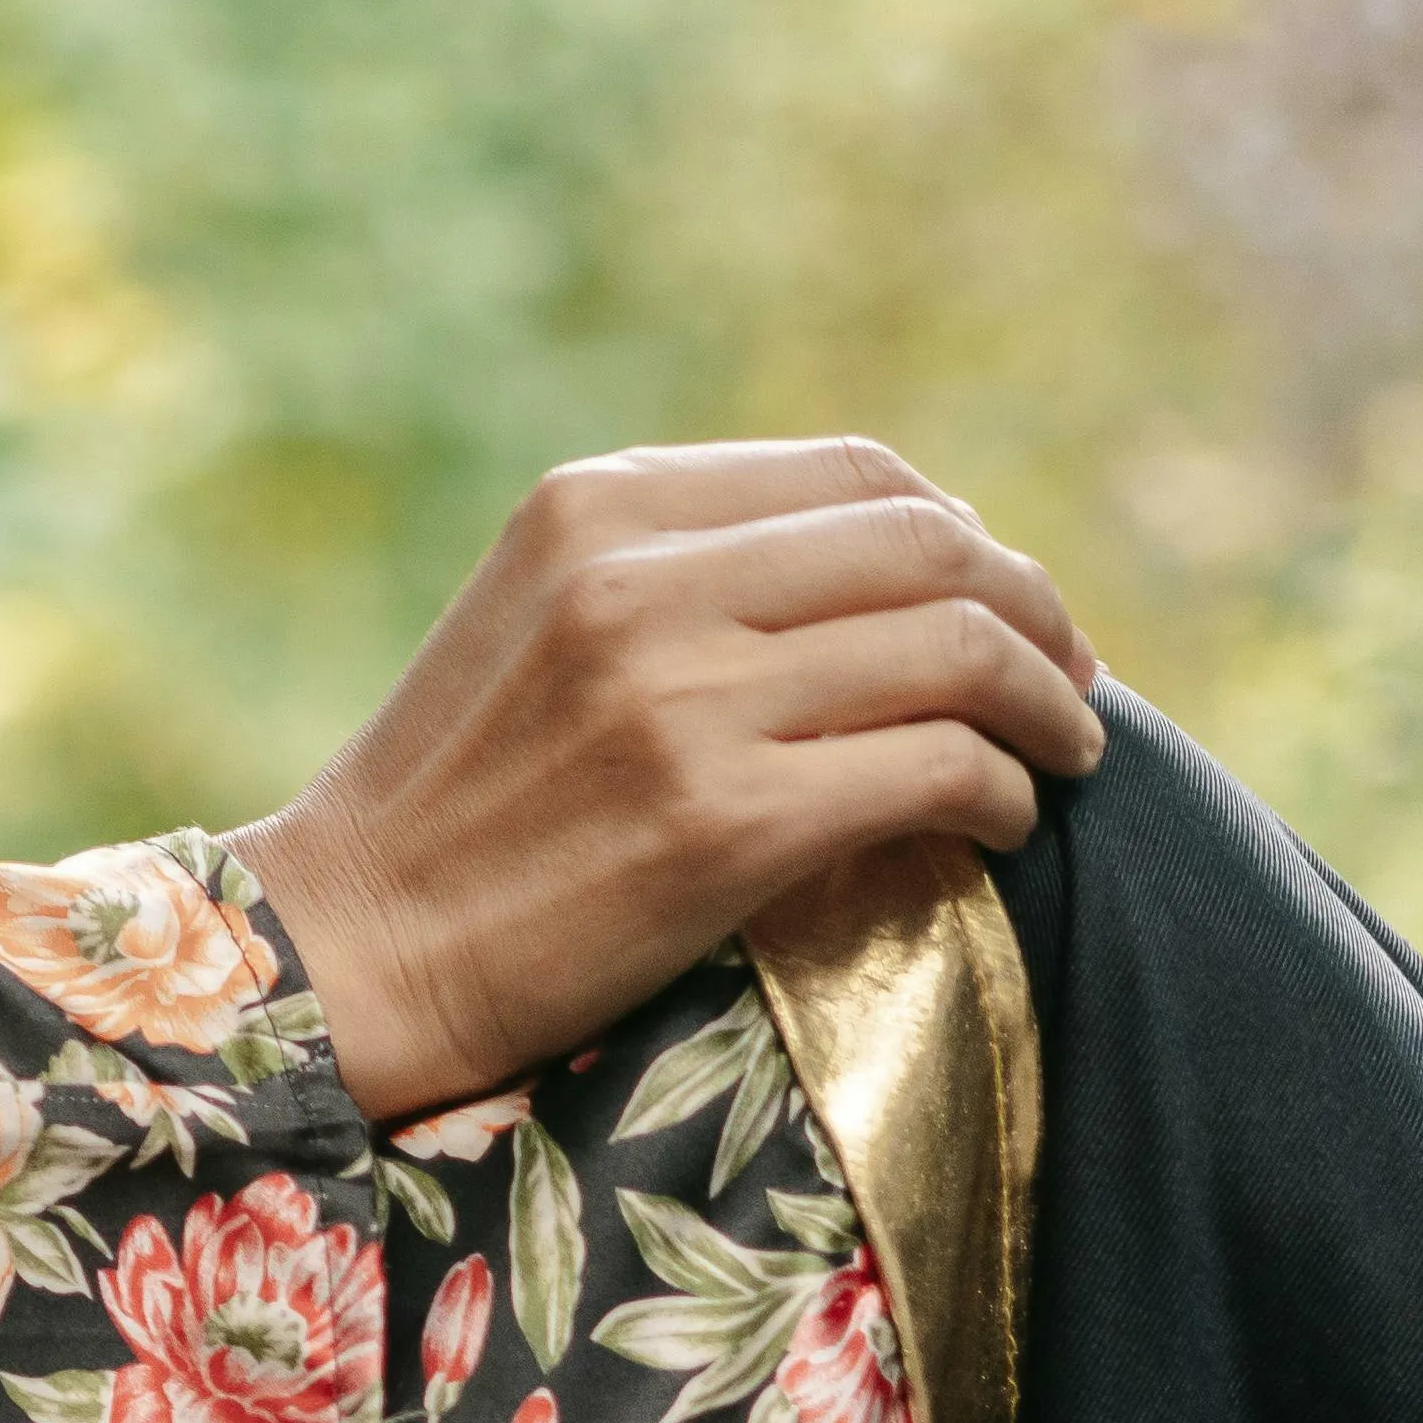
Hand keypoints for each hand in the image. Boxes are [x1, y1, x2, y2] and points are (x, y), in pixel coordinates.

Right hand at [226, 440, 1104, 1124]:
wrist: (351, 950)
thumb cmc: (455, 801)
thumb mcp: (537, 619)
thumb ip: (682, 569)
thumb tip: (913, 559)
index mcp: (593, 508)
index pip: (855, 472)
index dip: (964, 531)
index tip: (1001, 603)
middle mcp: (638, 583)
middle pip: (932, 544)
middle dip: (1036, 610)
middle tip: (1070, 681)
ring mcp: (682, 702)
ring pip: (959, 647)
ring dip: (1048, 703)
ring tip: (1064, 753)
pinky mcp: (724, 824)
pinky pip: (943, 770)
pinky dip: (1005, 794)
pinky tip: (997, 825)